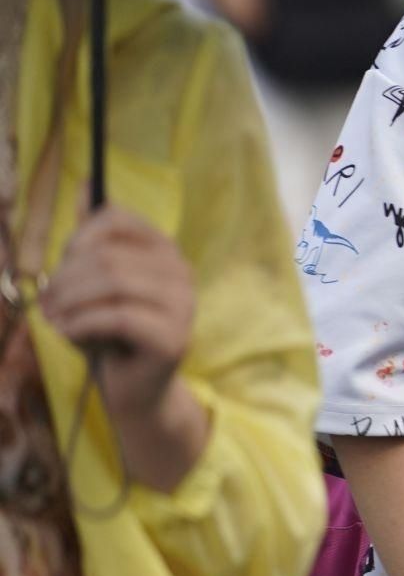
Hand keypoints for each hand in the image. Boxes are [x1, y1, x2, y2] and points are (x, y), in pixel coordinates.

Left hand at [41, 208, 206, 489]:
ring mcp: (183, 306)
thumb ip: (92, 238)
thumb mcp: (94, 282)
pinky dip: (82, 324)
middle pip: (108, 255)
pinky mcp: (173, 338)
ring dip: (69, 302)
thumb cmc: (109, 334)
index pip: (116, 219)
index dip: (77, 239)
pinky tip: (69, 334)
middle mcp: (181, 273)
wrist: (131, 390)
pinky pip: (119, 317)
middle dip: (65, 279)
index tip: (62, 269)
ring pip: (113, 283)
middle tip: (47, 304)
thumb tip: (88, 185)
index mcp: (164, 252)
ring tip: (53, 320)